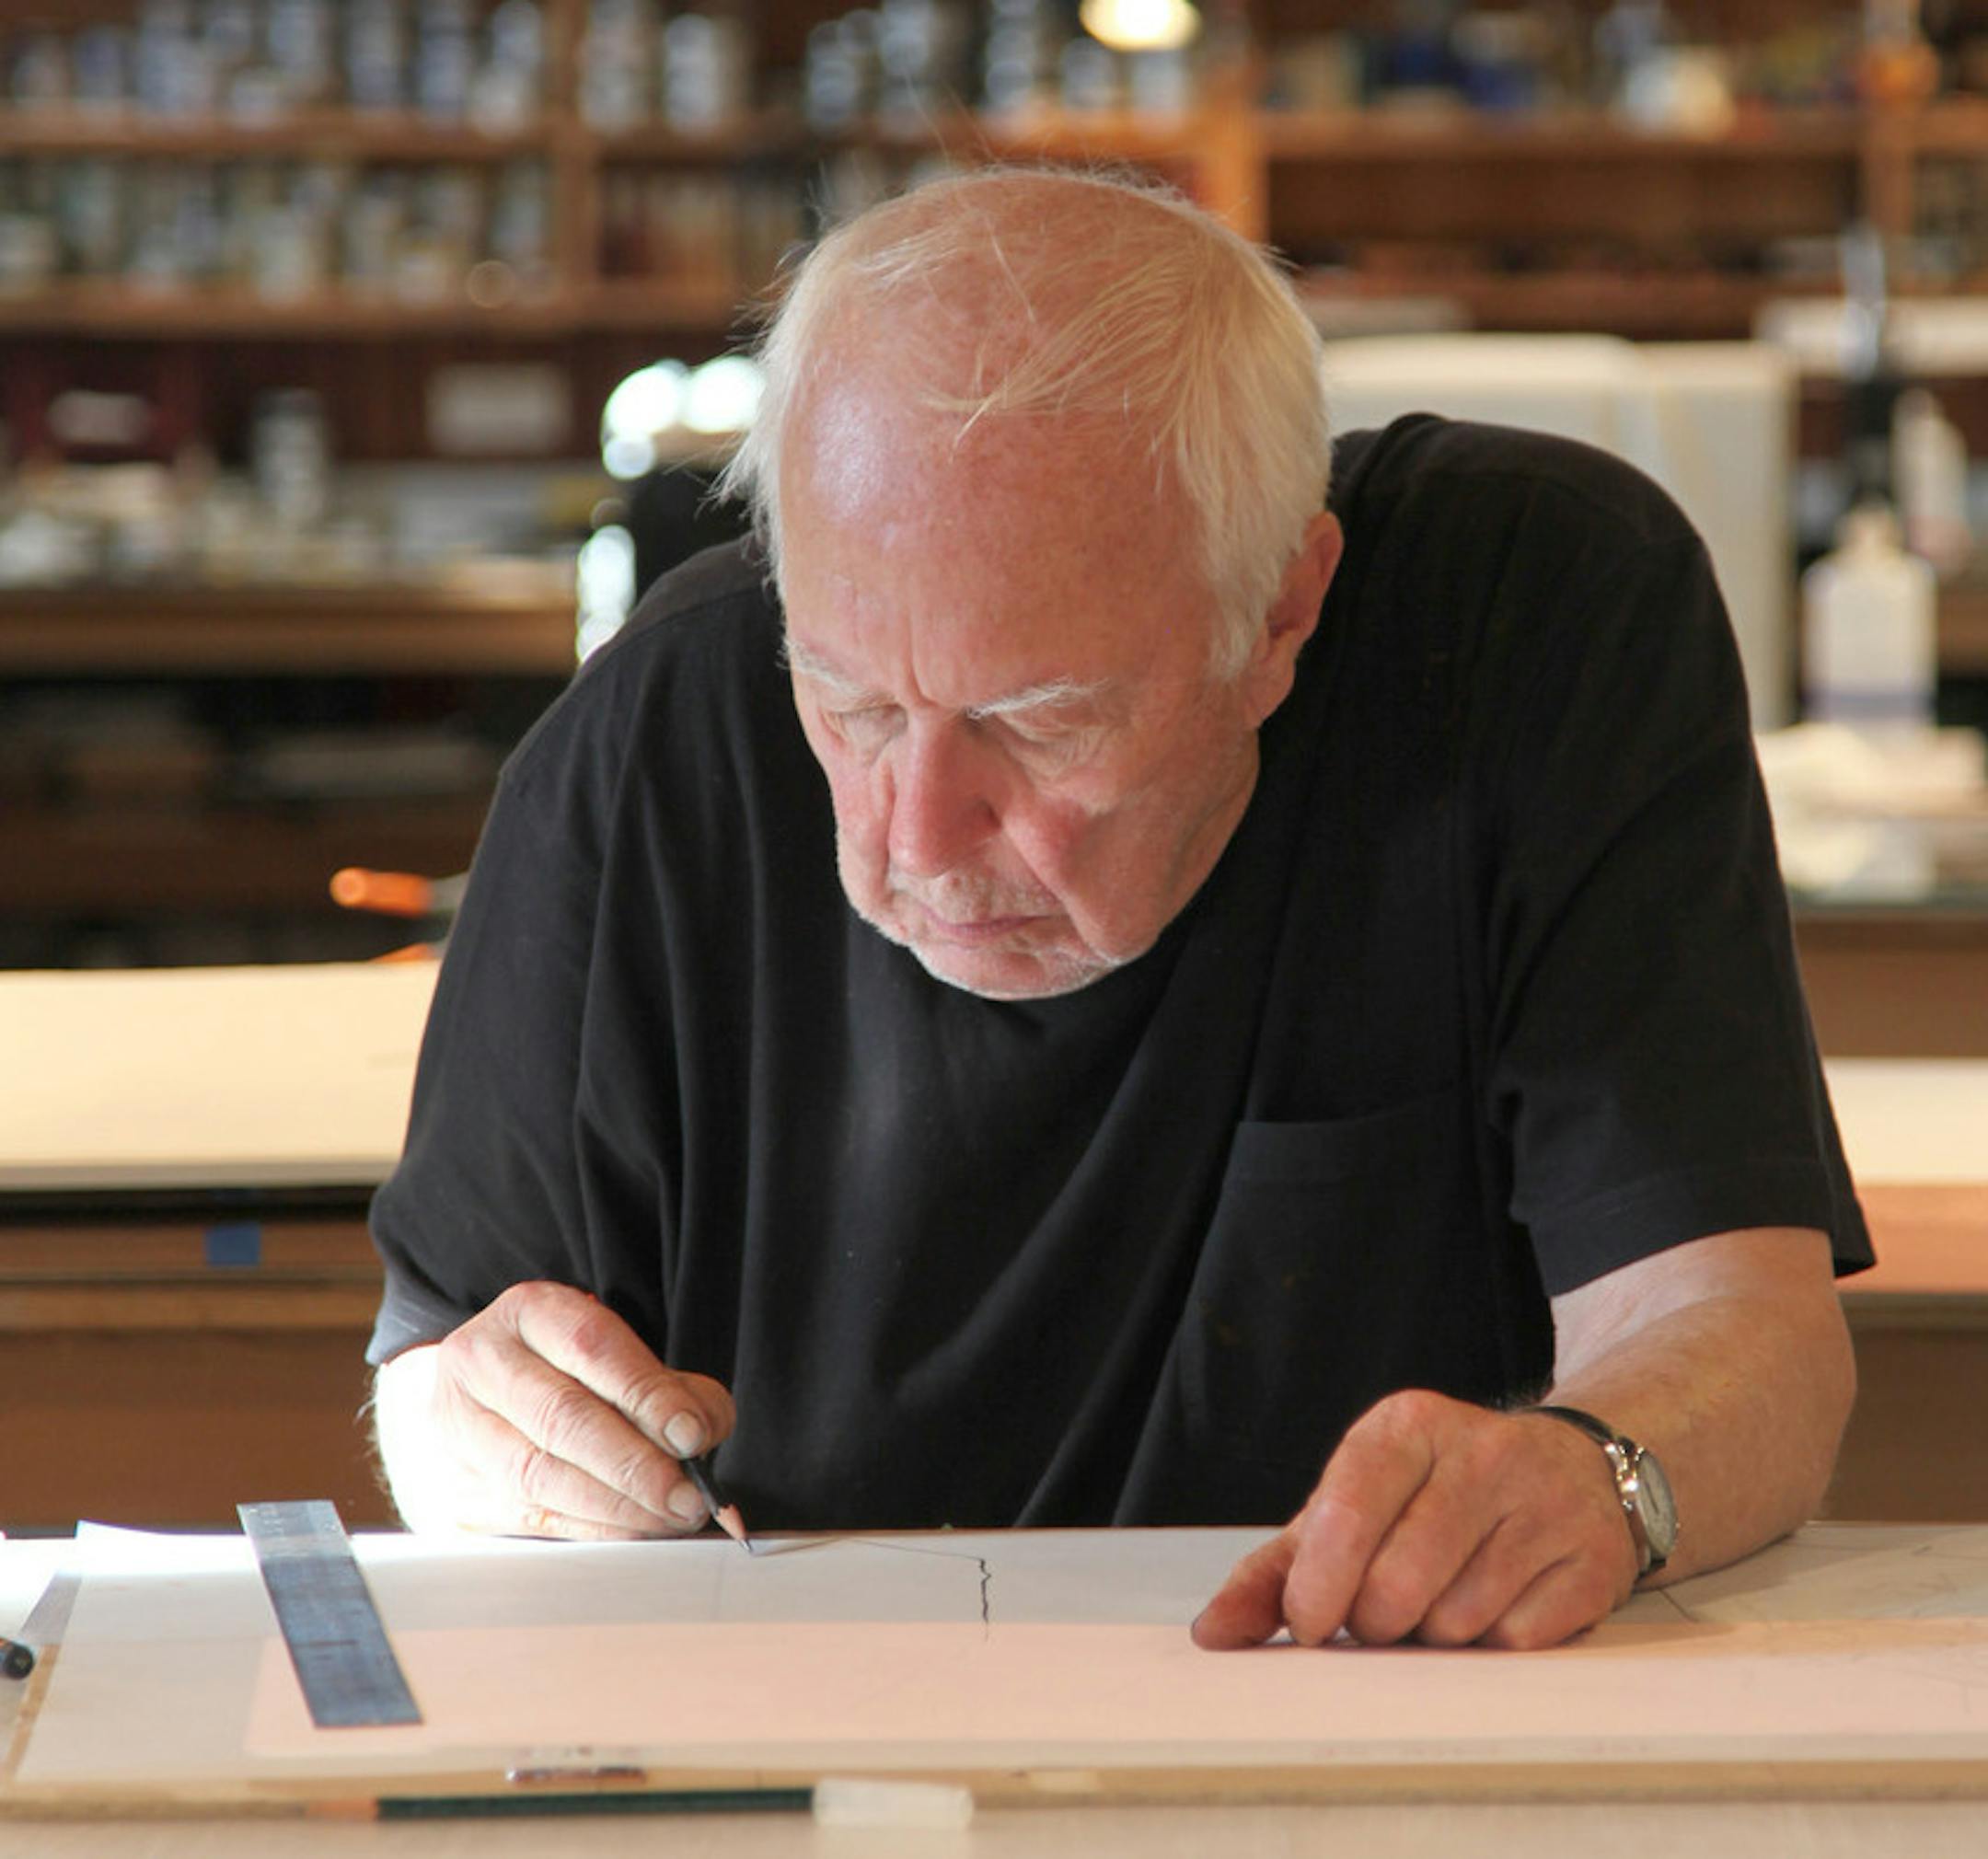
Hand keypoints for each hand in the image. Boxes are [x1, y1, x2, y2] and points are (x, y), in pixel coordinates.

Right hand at [372, 1281, 734, 1539]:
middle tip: (686, 1495)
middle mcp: (483, 1361)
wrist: (488, 1391)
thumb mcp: (621, 1352)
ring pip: (538, 1476)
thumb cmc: (571, 1370)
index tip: (691, 1436)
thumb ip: (673, 1388)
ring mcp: (461, 1427)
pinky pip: (530, 1518)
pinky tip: (633, 1531)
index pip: (590, 1347)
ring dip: (615, 1506)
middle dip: (634, 1465)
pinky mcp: (459, 1486)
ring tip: (668, 1517)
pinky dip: (592, 1530)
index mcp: (529, 1311)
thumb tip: (699, 1436)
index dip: (645, 1395)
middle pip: (560, 1417)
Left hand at [1192, 1389, 1638, 1651]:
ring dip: (1431, 1638)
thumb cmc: (1434, 1499)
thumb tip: (1212, 1633)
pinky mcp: (1591, 1562)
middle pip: (1396, 1583)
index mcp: (1408, 1425)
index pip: (1346, 1510)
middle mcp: (1482, 1451)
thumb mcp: (1352, 1509)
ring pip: (1454, 1620)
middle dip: (1374, 1624)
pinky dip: (1489, 1647)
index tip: (1309, 1624)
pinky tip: (1494, 1609)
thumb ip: (1277, 1569)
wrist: (1572, 1475)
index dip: (1317, 1585)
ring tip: (1439, 1603)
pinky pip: (1514, 1642)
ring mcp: (1544, 1505)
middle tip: (1381, 1615)